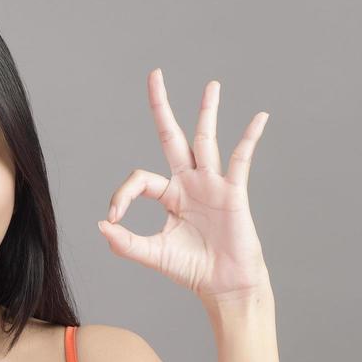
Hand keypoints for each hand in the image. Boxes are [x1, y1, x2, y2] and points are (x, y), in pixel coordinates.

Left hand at [97, 70, 271, 303]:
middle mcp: (189, 183)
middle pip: (172, 136)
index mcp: (170, 196)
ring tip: (211, 85)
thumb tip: (101, 225)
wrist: (224, 286)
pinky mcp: (233, 192)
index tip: (114, 218)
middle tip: (155, 74)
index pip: (140, 179)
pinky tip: (260, 117)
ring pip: (206, 139)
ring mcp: (212, 184)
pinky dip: (250, 138)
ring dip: (207, 111)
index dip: (122, 194)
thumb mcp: (153, 255)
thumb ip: (126, 242)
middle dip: (161, 107)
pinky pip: (241, 159)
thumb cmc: (192, 270)